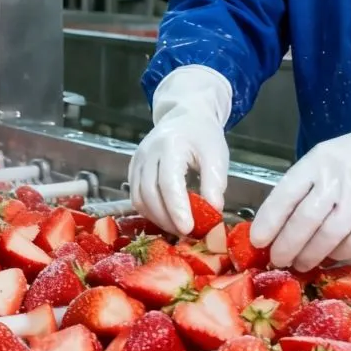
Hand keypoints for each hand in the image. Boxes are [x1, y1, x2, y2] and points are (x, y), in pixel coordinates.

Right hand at [128, 66, 231, 235]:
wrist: (185, 117)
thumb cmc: (203, 136)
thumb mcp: (217, 155)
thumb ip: (215, 182)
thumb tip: (213, 212)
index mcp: (170, 145)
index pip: (168, 182)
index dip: (177, 208)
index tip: (189, 229)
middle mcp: (148, 152)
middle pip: (149, 193)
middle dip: (167, 218)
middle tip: (186, 234)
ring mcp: (137, 160)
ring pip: (138, 198)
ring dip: (157, 218)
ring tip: (177, 228)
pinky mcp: (133, 168)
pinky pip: (135, 196)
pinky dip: (149, 211)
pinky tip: (166, 218)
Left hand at [249, 82, 350, 270]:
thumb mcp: (324, 159)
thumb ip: (303, 186)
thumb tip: (274, 224)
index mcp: (316, 162)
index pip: (285, 194)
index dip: (269, 221)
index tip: (258, 240)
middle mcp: (337, 178)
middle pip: (305, 220)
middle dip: (287, 246)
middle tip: (277, 261)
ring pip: (328, 235)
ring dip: (310, 255)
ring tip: (300, 264)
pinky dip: (339, 254)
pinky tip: (330, 256)